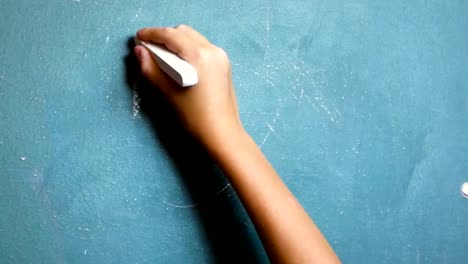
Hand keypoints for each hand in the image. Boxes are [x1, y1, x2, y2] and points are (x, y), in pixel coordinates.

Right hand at [134, 25, 242, 149]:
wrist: (221, 134)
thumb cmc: (193, 116)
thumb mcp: (168, 92)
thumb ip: (151, 69)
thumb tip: (139, 50)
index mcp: (199, 55)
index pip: (171, 35)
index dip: (152, 34)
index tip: (138, 37)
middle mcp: (212, 50)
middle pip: (183, 32)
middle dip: (164, 36)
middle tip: (149, 48)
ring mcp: (221, 57)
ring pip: (194, 38)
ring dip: (177, 42)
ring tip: (163, 56)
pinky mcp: (224, 65)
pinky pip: (203, 48)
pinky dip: (188, 49)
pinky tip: (179, 63)